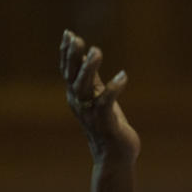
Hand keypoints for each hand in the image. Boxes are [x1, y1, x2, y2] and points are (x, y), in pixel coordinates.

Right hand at [59, 29, 140, 166]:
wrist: (115, 157)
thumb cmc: (108, 126)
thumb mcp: (99, 99)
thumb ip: (94, 81)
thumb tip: (89, 57)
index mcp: (78, 97)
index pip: (68, 71)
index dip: (67, 53)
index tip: (68, 34)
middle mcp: (81, 104)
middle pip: (73, 77)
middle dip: (74, 57)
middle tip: (78, 39)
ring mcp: (91, 114)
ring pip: (86, 88)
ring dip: (90, 69)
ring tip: (97, 51)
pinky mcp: (106, 123)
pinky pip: (107, 103)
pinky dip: (114, 88)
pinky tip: (123, 76)